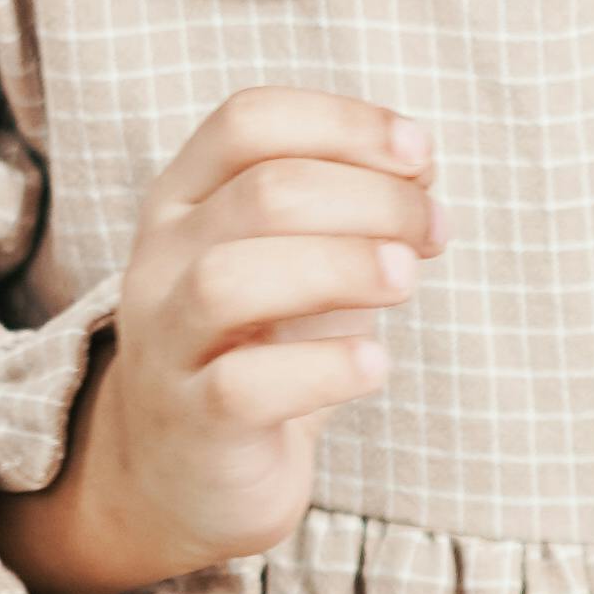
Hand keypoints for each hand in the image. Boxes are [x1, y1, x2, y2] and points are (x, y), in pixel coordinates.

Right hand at [0, 88, 442, 593]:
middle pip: (263, 193)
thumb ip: (346, 210)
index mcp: (183, 199)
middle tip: (433, 231)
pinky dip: (325, 366)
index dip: (343, 124)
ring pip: (232, 279)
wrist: (184, 472)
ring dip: (341, 267)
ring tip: (407, 280)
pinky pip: (247, 385)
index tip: (420, 155)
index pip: (248, 121)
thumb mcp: (297, 260)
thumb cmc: (258, 348)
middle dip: (371, 200)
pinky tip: (374, 363)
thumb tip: (418, 164)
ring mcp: (168, 342)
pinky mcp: (194, 421)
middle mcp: (160, 260)